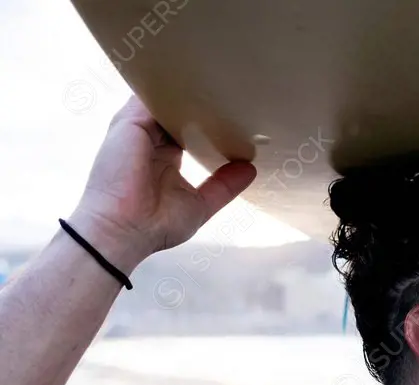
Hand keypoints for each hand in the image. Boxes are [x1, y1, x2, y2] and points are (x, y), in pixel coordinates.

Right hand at [69, 95, 256, 260]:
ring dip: (186, 89)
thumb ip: (224, 185)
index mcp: (164, 156)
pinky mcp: (131, 122)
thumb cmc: (156, 224)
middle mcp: (150, 139)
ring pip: (163, 98)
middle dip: (200, 101)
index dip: (208, 122)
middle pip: (175, 110)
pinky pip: (150, 95)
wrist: (123, 230)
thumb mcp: (201, 204)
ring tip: (217, 78)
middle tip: (231, 91)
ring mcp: (138, 128)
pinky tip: (193, 80)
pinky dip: (169, 87)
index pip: (187, 129)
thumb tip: (251, 169)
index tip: (235, 115)